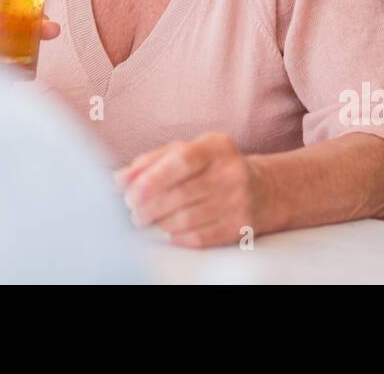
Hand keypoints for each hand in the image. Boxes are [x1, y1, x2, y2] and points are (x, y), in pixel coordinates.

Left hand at [114, 132, 265, 247]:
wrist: (263, 189)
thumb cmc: (212, 167)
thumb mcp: (187, 152)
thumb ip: (151, 161)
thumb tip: (120, 179)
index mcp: (216, 146)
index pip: (182, 160)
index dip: (152, 178)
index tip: (130, 192)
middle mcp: (232, 172)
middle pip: (181, 193)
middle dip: (148, 206)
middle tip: (133, 210)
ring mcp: (239, 200)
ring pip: (187, 219)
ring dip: (159, 222)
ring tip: (146, 219)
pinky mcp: (241, 226)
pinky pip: (200, 237)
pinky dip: (177, 236)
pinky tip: (168, 230)